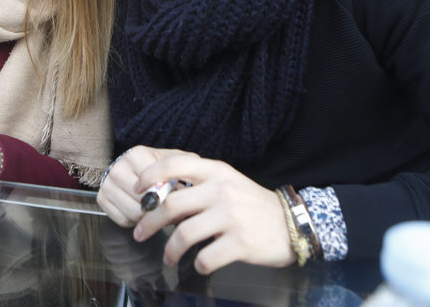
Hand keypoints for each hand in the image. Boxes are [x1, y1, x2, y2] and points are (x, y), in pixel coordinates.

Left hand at [98, 146, 294, 273]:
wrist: (291, 224)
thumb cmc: (252, 205)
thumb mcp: (227, 183)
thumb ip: (198, 185)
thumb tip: (160, 197)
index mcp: (217, 171)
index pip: (175, 164)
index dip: (150, 176)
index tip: (137, 191)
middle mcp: (222, 190)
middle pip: (172, 204)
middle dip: (149, 222)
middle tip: (140, 233)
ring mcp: (231, 216)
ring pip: (184, 234)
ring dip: (170, 250)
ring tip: (168, 257)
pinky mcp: (240, 242)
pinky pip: (205, 257)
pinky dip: (198, 264)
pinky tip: (200, 264)